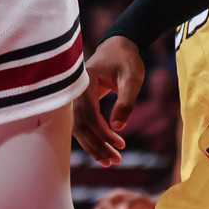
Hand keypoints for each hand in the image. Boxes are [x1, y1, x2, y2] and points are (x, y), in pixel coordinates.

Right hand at [72, 36, 144, 165]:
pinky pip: (82, 124)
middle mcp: (76, 91)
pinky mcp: (82, 102)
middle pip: (80, 125)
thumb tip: (117, 128)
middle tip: (115, 161)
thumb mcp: (132, 78)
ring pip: (78, 128)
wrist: (119, 46)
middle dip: (97, 145)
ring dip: (93, 146)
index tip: (120, 144)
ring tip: (110, 161)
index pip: (89, 115)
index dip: (103, 133)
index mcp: (85, 83)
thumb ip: (125, 102)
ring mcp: (76, 97)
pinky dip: (91, 139)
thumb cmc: (126, 60)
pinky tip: (103, 151)